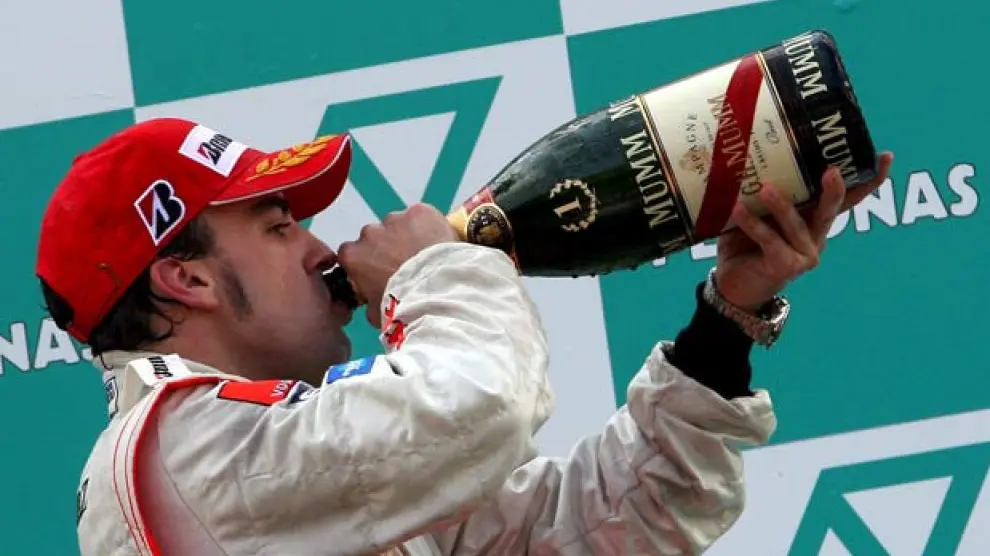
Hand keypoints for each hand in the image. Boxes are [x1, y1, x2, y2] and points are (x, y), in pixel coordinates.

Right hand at [337, 203, 458, 327]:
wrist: (436, 293)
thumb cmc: (404, 308)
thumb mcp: (375, 314)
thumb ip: (369, 300)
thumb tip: (372, 300)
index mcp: (352, 256)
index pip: (353, 254)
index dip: (369, 263)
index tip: (382, 273)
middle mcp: (368, 233)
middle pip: (376, 237)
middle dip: (389, 248)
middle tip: (409, 266)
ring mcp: (394, 219)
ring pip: (399, 224)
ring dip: (409, 235)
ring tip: (427, 255)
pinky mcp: (419, 212)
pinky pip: (422, 216)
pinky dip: (429, 225)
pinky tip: (439, 242)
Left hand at [714, 152, 893, 311]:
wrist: (731, 285)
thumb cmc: (744, 242)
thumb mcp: (755, 212)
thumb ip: (760, 192)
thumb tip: (748, 154)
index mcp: (813, 217)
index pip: (846, 197)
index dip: (868, 179)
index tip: (885, 157)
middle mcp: (815, 235)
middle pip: (830, 210)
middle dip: (834, 190)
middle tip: (832, 171)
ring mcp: (804, 253)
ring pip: (796, 225)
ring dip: (781, 206)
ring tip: (766, 189)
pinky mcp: (786, 266)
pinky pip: (770, 241)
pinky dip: (754, 225)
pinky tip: (738, 209)